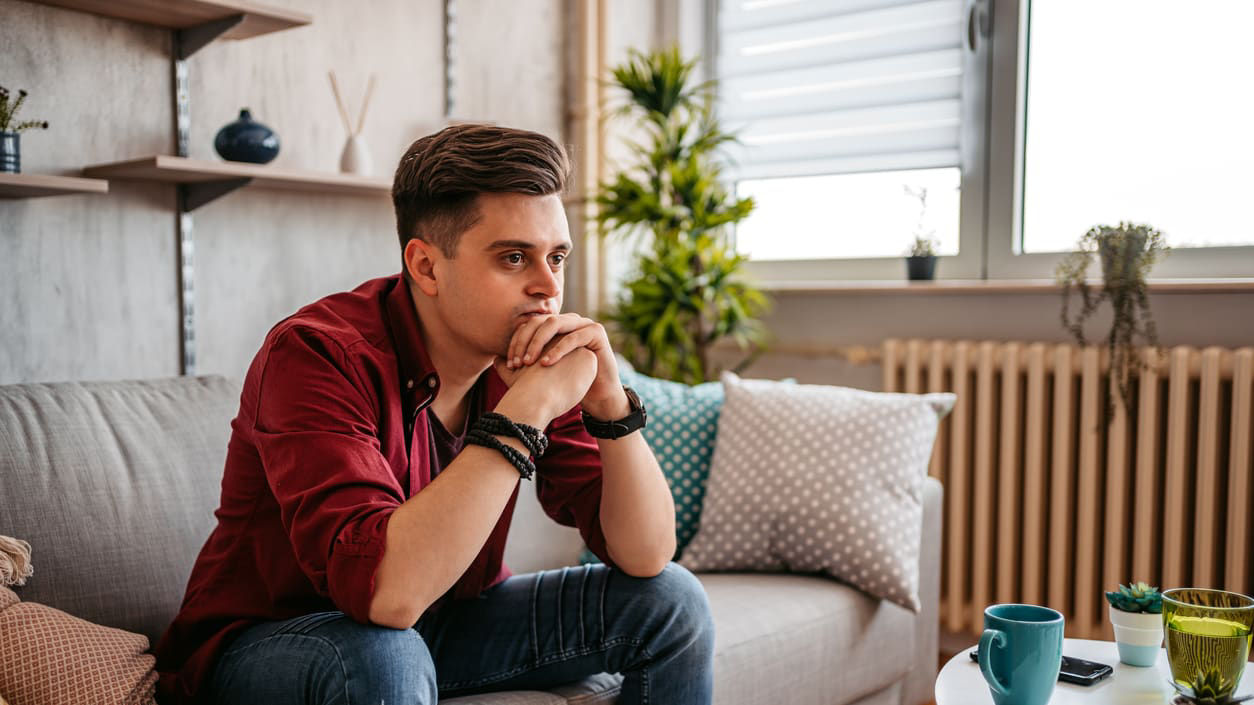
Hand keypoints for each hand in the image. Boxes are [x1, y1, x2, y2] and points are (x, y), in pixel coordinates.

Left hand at [504, 314, 626, 419]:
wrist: (597, 396)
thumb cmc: (569, 384)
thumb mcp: (541, 373)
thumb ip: (522, 364)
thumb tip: (495, 359)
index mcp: (554, 327)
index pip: (529, 325)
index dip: (517, 341)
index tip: (508, 364)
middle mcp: (568, 321)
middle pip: (540, 321)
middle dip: (525, 341)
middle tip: (517, 362)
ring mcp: (583, 324)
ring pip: (555, 323)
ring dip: (538, 342)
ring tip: (529, 362)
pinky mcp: (596, 332)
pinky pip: (574, 336)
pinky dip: (558, 349)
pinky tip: (546, 363)